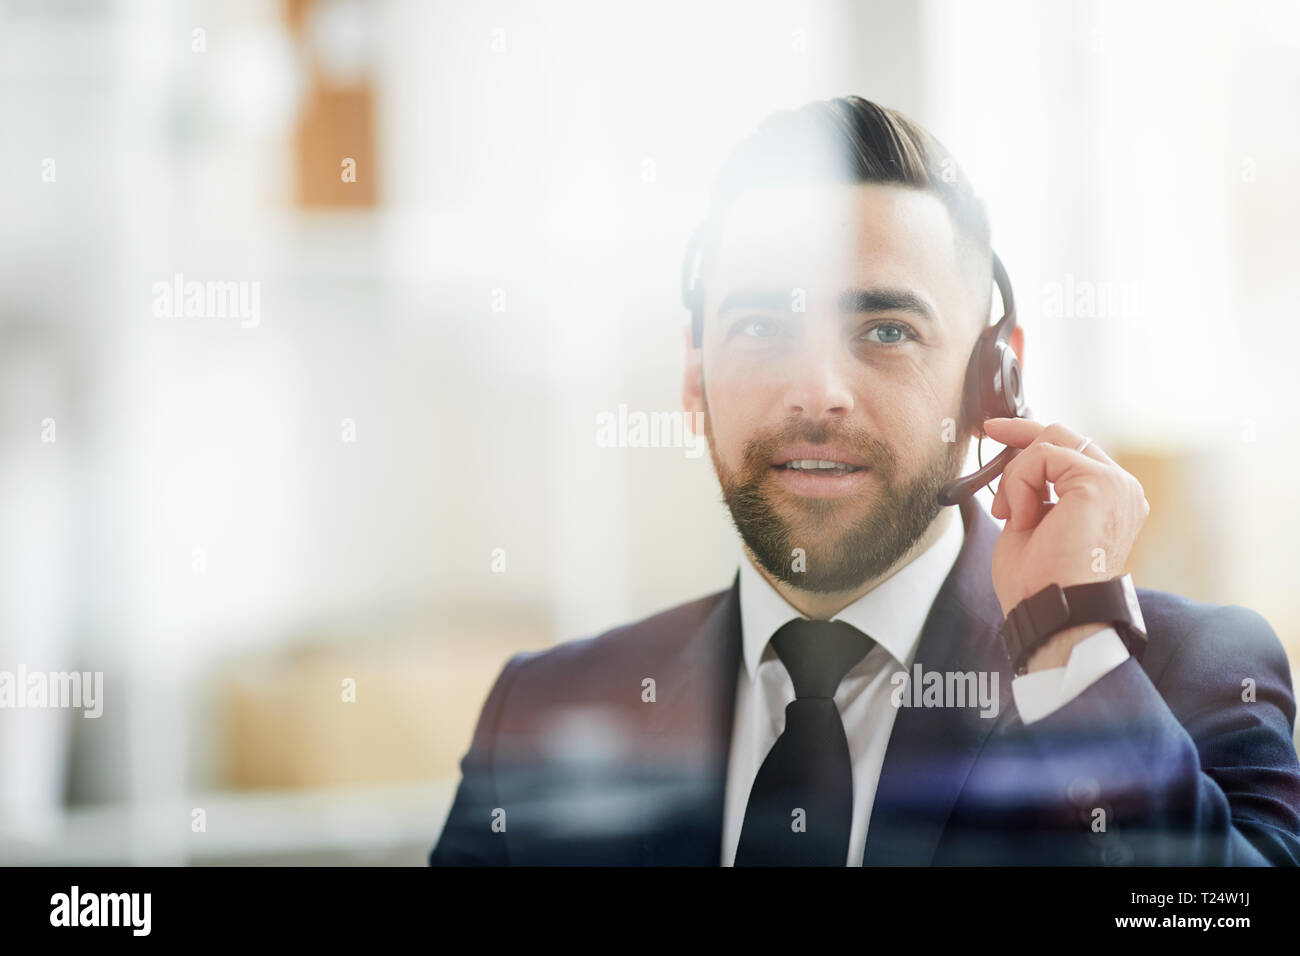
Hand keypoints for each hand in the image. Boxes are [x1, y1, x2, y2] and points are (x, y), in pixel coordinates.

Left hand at [980, 419, 1149, 629]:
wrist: (1052, 611)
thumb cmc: (1038, 583)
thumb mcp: (1031, 524)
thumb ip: (1033, 492)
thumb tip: (1016, 467)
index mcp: (1109, 501)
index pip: (1072, 452)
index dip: (1032, 437)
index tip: (997, 431)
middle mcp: (1121, 489)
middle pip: (1066, 436)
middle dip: (1021, 432)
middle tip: (989, 431)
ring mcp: (1116, 484)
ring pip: (1050, 444)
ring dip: (1016, 477)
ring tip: (1012, 516)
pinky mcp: (1101, 483)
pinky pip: (1044, 456)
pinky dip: (1019, 482)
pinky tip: (1022, 517)